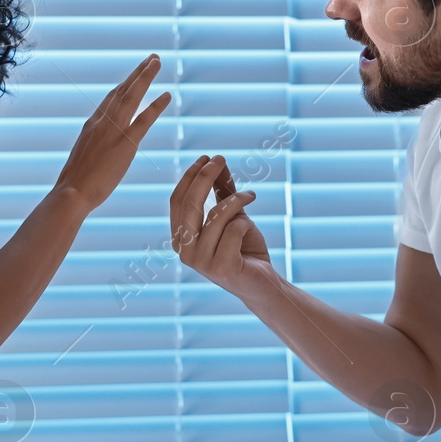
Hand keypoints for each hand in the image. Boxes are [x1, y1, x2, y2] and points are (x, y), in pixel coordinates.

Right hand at [54, 54, 170, 213]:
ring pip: (131, 96)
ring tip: (157, 62)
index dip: (124, 85)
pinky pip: (144, 119)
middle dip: (137, 72)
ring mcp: (113, 131)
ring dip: (145, 76)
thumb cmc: (74, 184)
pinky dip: (156, 105)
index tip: (134, 75)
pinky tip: (167, 95)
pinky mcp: (126, 143)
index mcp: (91, 125)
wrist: (71, 192)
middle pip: (122, 90)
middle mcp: (101, 122)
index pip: (110, 99)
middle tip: (152, 58)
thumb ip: (92, 148)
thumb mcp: (82, 158)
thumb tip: (96, 150)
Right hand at [170, 154, 271, 295]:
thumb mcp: (232, 215)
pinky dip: (245, 223)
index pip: (178, 200)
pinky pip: (234, 230)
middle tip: (220, 159)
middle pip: (190, 204)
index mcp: (180, 238)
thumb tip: (217, 162)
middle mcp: (184, 250)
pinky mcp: (221, 268)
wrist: (262, 283)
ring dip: (237, 200)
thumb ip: (222, 192)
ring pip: (216, 216)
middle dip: (205, 177)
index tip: (207, 158)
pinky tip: (251, 228)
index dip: (190, 177)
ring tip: (250, 195)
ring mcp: (200, 261)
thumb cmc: (244, 248)